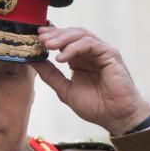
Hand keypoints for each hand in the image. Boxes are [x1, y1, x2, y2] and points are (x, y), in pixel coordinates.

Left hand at [32, 26, 149, 134]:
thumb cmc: (96, 106)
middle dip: (54, 35)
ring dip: (62, 38)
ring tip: (48, 45)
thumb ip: (50, 75)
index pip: (64, 41)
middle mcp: (90, 53)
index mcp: (80, 60)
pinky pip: (89, 43)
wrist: (116, 117)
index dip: (50, 38)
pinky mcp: (110, 54)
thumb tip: (33, 62)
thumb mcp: (66, 90)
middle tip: (40, 39)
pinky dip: (74, 47)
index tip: (34, 39)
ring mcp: (101, 51)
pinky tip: (62, 57)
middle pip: (71, 34)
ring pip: (80, 34)